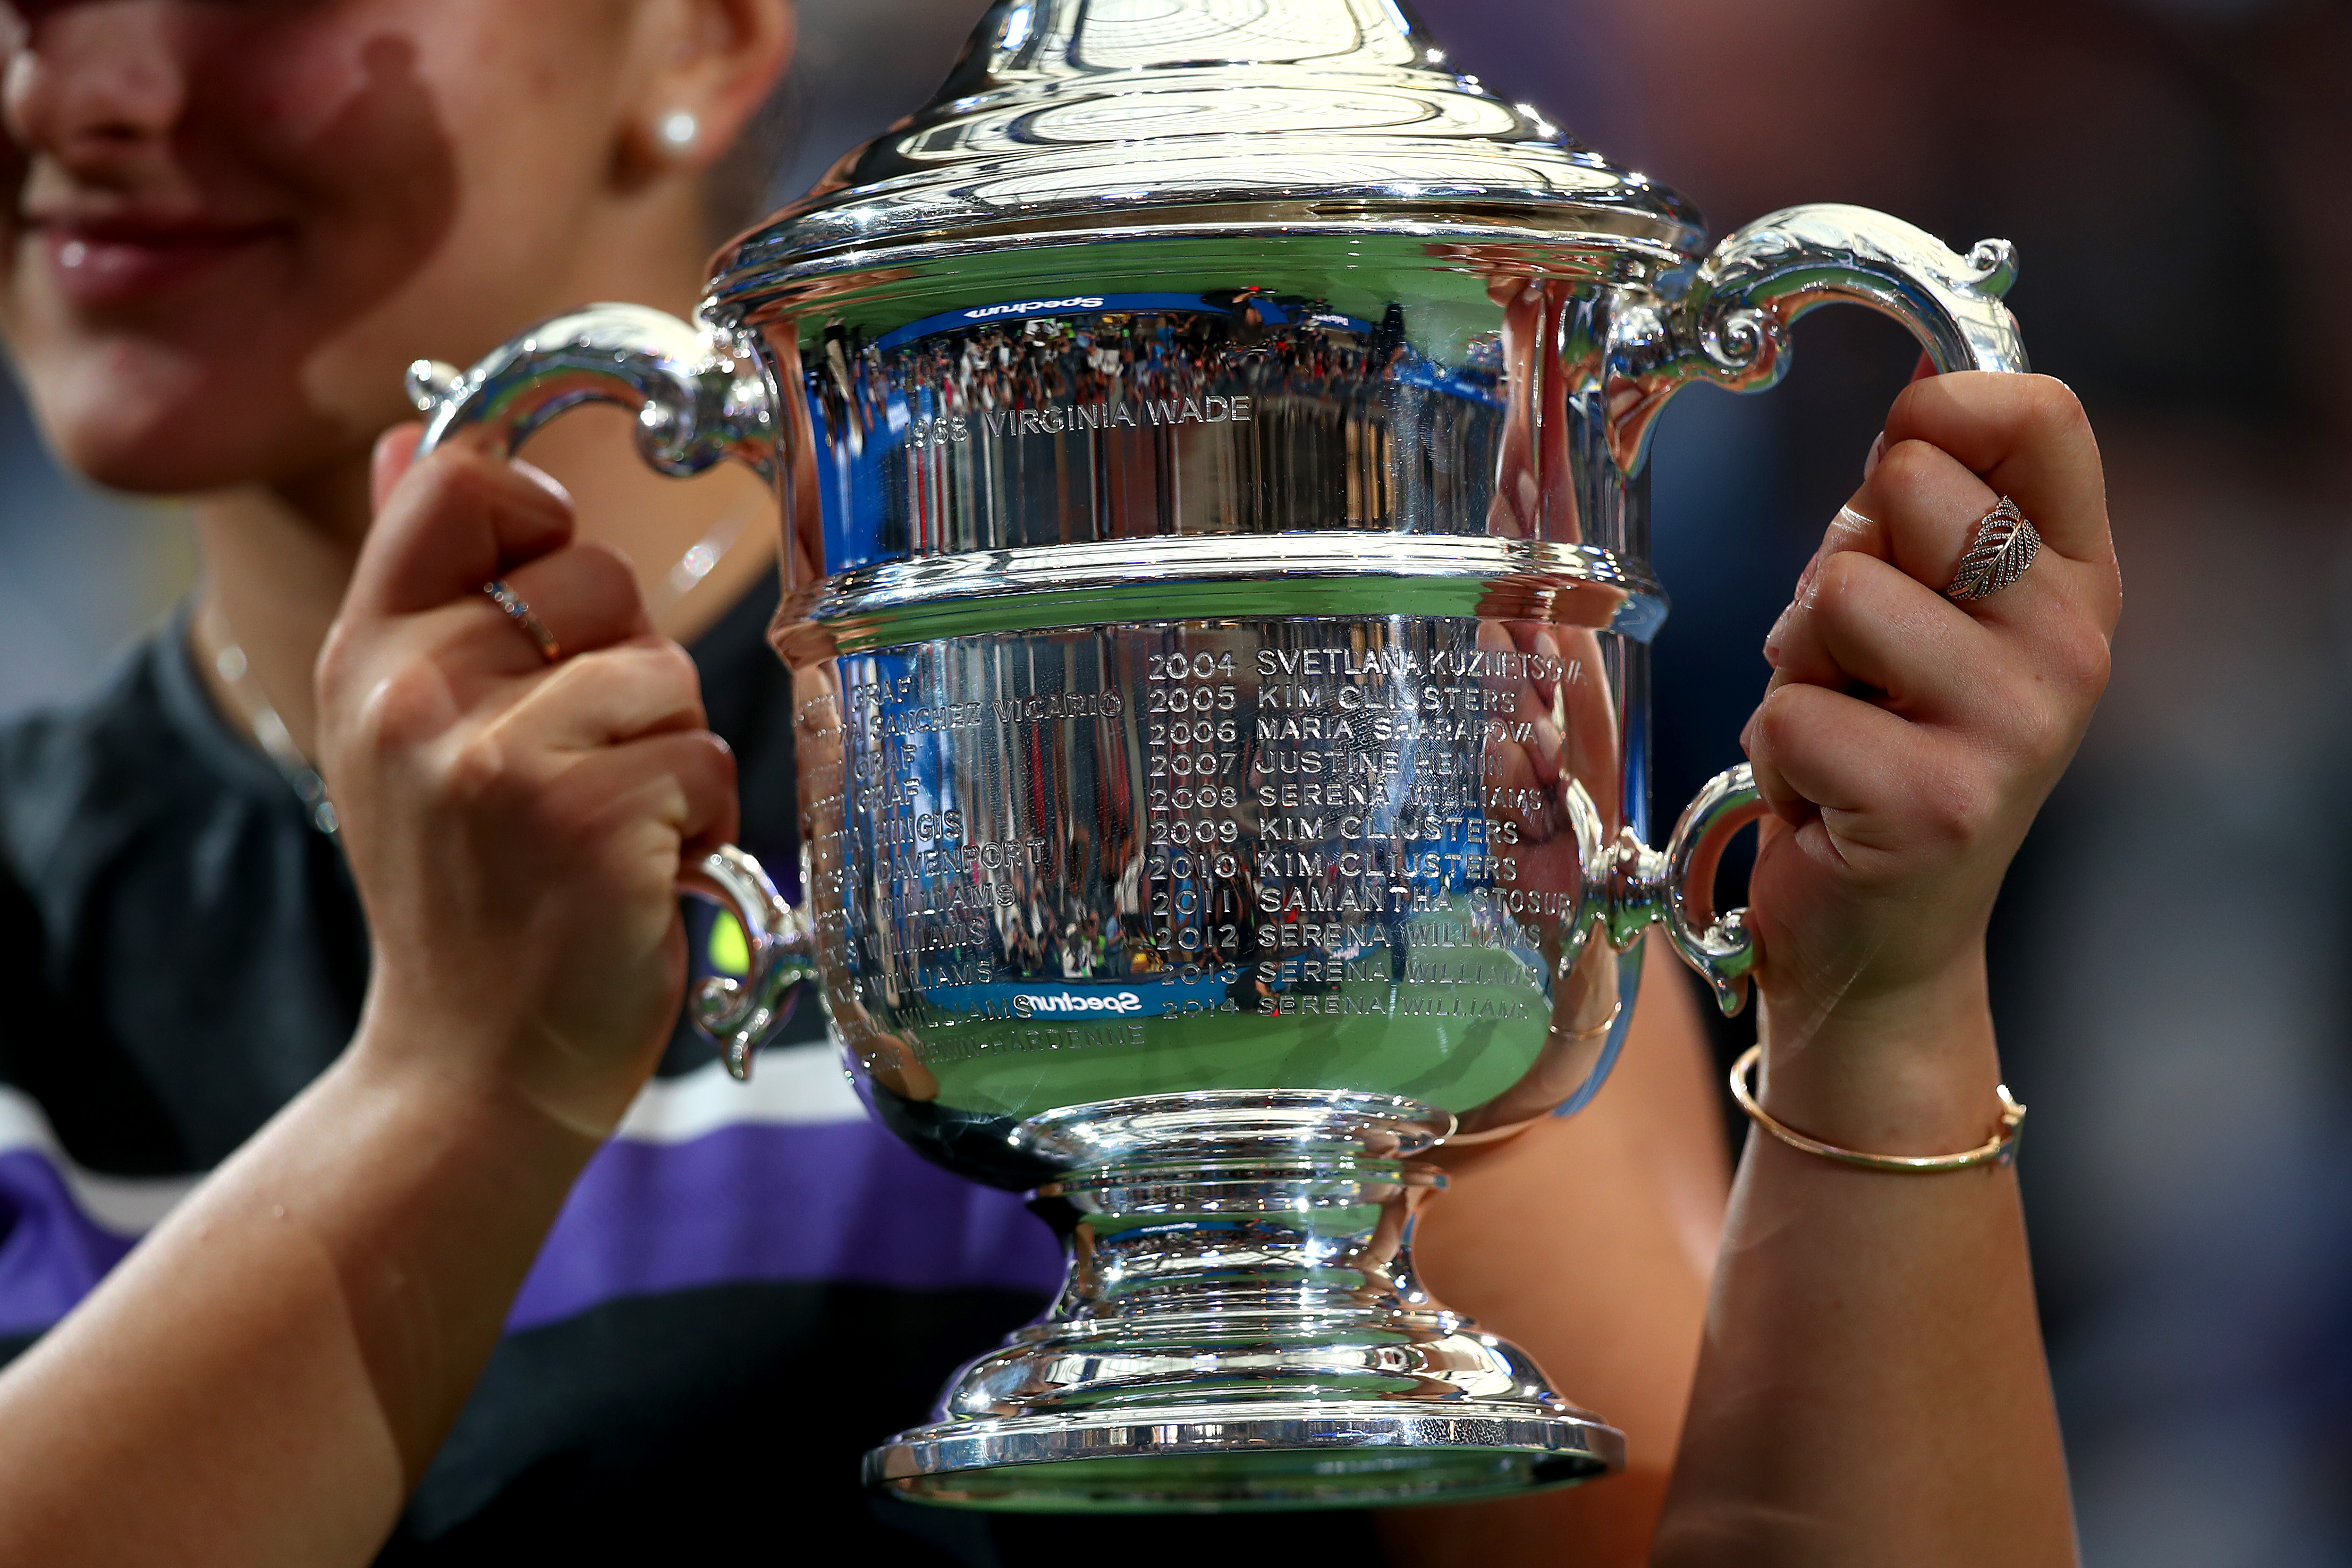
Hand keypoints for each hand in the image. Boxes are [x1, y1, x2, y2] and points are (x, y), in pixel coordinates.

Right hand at [315, 428, 737, 1135]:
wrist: (468, 1067)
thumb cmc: (467, 895)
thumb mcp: (405, 732)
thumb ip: (425, 582)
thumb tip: (422, 430)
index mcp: (370, 656)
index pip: (459, 483)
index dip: (538, 512)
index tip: (555, 596)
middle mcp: (418, 692)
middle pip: (599, 574)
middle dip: (627, 666)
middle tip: (580, 764)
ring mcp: (499, 756)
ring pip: (668, 671)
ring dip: (669, 753)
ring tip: (611, 828)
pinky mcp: (587, 818)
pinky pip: (703, 758)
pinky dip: (700, 822)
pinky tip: (642, 876)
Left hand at [1740, 373, 2115, 1080]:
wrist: (1885, 932)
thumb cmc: (1884, 746)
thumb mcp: (1923, 610)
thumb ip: (1925, 509)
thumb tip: (1919, 394)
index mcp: (2076, 577)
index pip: (2041, 415)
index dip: (1937, 413)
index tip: (1894, 475)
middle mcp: (2071, 645)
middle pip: (1906, 488)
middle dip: (1837, 563)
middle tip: (1853, 656)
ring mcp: (2014, 727)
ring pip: (1834, 596)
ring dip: (1796, 663)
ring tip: (1838, 725)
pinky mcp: (1935, 804)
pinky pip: (1789, 710)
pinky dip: (1774, 752)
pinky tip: (1822, 797)